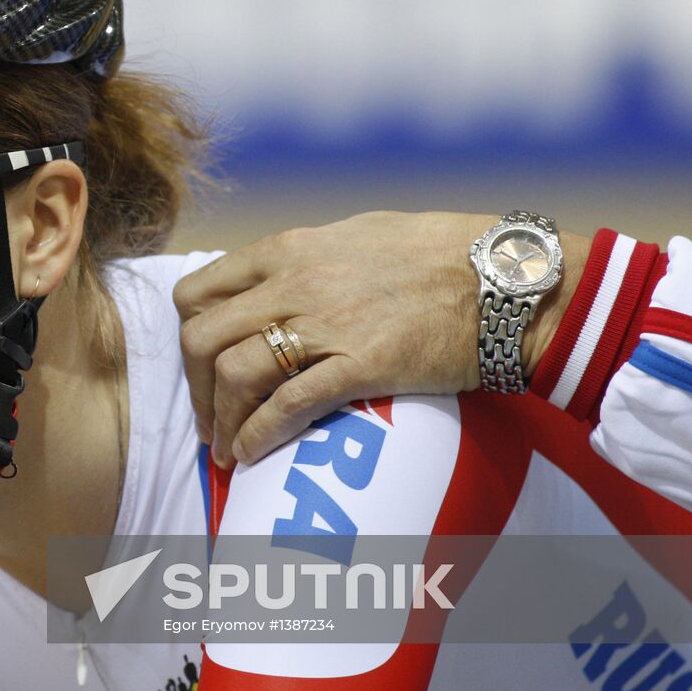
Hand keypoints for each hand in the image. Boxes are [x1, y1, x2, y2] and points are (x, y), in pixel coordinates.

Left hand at [173, 211, 586, 468]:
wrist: (504, 277)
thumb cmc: (438, 252)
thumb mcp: (354, 236)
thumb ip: (304, 260)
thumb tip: (274, 284)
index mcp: (286, 250)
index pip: (197, 293)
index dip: (187, 338)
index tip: (199, 369)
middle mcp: (293, 284)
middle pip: (202, 340)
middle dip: (195, 389)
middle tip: (210, 422)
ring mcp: (324, 324)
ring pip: (235, 374)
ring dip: (222, 421)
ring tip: (227, 451)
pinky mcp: (361, 364)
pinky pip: (287, 405)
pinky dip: (259, 435)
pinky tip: (252, 454)